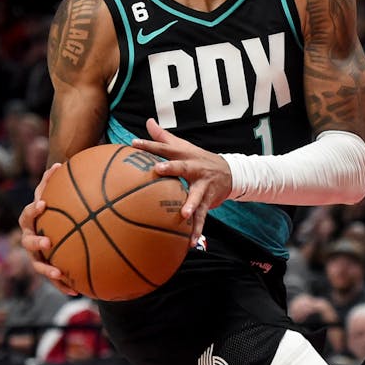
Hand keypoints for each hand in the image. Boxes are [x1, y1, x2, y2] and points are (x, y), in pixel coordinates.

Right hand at [17, 162, 78, 296]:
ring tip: (59, 272)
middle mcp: (30, 238)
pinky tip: (76, 291)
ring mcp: (36, 255)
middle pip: (28, 242)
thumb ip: (54, 182)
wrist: (53, 226)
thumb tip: (61, 162)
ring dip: (47, 269)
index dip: (34, 210)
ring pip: (37, 264)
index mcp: (31, 220)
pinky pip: (54, 279)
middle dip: (36, 242)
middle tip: (48, 241)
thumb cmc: (56, 207)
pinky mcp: (46, 268)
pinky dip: (62, 285)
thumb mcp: (56, 194)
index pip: (29, 214)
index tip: (44, 203)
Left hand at [131, 118, 232, 245]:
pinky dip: (197, 230)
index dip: (150, 145)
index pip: (166, 149)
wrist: (231, 172)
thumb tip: (148, 122)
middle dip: (171, 168)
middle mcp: (195, 169)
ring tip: (184, 215)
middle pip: (182, 167)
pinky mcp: (208, 201)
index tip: (133, 144)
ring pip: (196, 196)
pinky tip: (191, 242)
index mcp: (186, 156)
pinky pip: (202, 217)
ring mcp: (203, 186)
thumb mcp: (184, 146)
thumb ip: (164, 137)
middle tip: (158, 170)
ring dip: (191, 205)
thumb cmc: (199, 159)